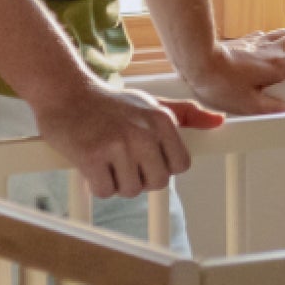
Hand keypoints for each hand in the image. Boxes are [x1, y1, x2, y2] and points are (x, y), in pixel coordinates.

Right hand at [27, 76, 225, 199]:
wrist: (66, 93)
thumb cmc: (111, 104)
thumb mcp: (152, 104)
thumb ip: (186, 114)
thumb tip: (219, 122)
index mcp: (163, 120)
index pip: (180, 166)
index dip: (162, 168)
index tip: (145, 158)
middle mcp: (144, 133)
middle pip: (158, 182)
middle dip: (141, 179)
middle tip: (123, 163)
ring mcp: (118, 145)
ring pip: (131, 190)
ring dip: (117, 183)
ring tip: (107, 162)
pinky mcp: (92, 156)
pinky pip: (106, 191)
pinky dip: (97, 186)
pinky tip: (91, 166)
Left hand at [181, 27, 284, 114]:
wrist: (199, 59)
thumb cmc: (221, 82)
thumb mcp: (247, 103)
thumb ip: (271, 108)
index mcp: (279, 66)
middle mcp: (273, 50)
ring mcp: (260, 42)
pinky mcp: (246, 40)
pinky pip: (269, 34)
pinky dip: (278, 39)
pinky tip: (273, 47)